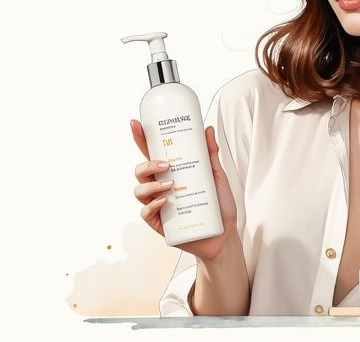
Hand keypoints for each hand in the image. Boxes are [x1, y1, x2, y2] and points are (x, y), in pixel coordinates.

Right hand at [130, 119, 238, 260]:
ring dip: (151, 185)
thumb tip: (208, 129)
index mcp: (170, 173)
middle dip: (147, 164)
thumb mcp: (217, 176)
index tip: (135, 123)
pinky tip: (165, 202)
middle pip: (140, 171)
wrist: (224, 236)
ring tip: (170, 185)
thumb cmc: (219, 206)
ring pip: (139, 190)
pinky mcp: (159, 223)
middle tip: (166, 165)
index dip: (140, 138)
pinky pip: (146, 212)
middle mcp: (160, 187)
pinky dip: (153, 205)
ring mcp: (158, 205)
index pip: (151, 153)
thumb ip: (210, 154)